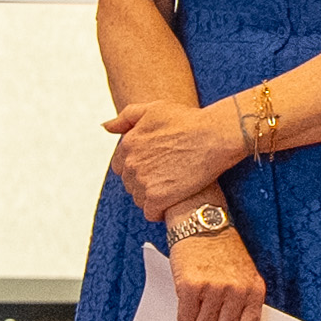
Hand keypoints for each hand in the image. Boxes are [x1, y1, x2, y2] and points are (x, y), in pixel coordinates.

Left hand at [104, 100, 243, 215]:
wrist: (214, 136)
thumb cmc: (188, 120)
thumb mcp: (154, 108)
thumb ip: (126, 117)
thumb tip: (106, 126)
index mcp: (128, 144)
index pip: (119, 166)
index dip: (137, 166)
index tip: (154, 165)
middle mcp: (131, 164)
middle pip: (129, 183)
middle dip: (144, 181)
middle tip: (167, 176)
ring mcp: (143, 182)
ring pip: (139, 199)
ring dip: (152, 197)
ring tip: (172, 187)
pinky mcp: (158, 198)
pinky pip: (151, 213)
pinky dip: (160, 211)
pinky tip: (173, 202)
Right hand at [167, 225, 268, 320]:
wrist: (202, 222)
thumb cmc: (222, 251)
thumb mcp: (242, 275)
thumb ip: (240, 304)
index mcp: (253, 291)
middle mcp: (236, 291)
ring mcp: (213, 288)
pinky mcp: (190, 285)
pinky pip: (184, 316)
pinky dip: (182, 317)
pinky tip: (184, 307)